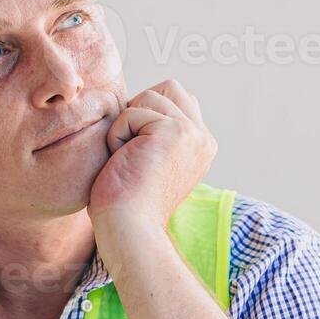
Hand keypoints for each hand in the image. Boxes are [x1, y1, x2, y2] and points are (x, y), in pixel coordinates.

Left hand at [88, 79, 215, 239]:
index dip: (147, 114)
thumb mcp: (149, 161)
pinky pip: (130, 113)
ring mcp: (193, 133)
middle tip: (131, 150)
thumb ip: (157, 131)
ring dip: (125, 126)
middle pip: (168, 87)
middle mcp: (203, 138)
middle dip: (139, 110)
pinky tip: (124, 164)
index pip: (177, 99)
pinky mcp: (175, 131)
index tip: (136, 152)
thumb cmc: (126, 203)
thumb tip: (144, 99)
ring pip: (147, 97)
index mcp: (201, 145)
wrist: (129, 230)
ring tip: (128, 159)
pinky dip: (116, 137)